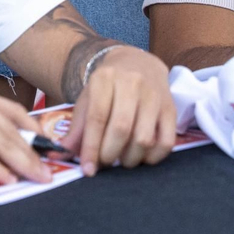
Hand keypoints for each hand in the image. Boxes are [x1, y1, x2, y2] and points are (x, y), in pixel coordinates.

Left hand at [60, 46, 175, 175]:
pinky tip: (142, 157)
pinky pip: (166, 141)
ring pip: (144, 138)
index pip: (97, 117)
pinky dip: (153, 157)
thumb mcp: (88, 99)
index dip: (91, 147)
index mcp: (105, 78)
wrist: (138, 63)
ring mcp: (154, 95)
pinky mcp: (171, 108)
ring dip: (130, 158)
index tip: (88, 169)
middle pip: (121, 128)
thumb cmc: (109, 87)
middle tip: (105, 163)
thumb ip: (77, 128)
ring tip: (122, 159)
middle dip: (110, 154)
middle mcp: (132, 83)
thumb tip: (63, 154)